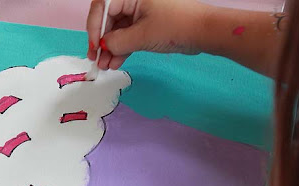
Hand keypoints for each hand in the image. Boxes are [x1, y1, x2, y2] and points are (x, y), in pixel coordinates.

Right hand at [86, 0, 206, 69]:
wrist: (205, 32)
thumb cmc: (176, 26)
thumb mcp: (142, 36)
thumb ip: (117, 42)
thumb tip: (102, 47)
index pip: (103, 6)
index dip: (94, 27)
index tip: (93, 47)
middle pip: (108, 18)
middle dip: (102, 40)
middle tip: (97, 59)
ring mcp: (141, 12)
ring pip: (118, 29)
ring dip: (110, 48)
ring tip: (106, 66)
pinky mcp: (148, 24)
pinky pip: (128, 35)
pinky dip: (122, 49)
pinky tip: (116, 62)